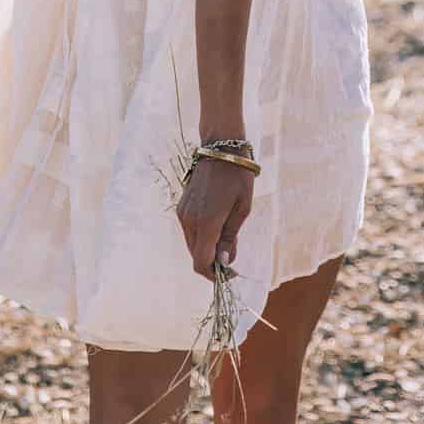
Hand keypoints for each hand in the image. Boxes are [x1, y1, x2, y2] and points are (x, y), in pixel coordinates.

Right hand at [175, 157, 253, 280]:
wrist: (220, 149)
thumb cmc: (238, 177)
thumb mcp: (242, 209)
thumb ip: (230, 237)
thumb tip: (224, 262)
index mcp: (206, 222)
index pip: (201, 263)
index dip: (214, 275)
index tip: (230, 273)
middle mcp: (189, 220)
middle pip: (196, 256)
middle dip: (212, 263)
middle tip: (232, 255)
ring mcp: (183, 213)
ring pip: (192, 245)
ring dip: (207, 249)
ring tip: (227, 237)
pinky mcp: (181, 207)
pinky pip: (190, 232)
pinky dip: (202, 237)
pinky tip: (217, 226)